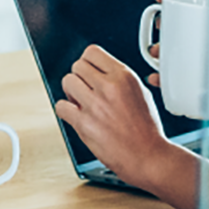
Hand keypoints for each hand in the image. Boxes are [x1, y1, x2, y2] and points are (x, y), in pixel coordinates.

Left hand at [56, 44, 184, 189]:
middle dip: (79, 78)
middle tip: (85, 90)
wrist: (148, 156)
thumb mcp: (140, 93)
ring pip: (67, 82)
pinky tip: (75, 116)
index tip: (89, 72)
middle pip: (77, 65)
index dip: (88, 62)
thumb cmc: (147, 129)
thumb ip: (118, 80)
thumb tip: (99, 72)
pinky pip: (61, 107)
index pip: (92, 52)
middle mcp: (109, 87)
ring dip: (71, 93)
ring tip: (80, 103)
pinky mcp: (84, 124)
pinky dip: (65, 111)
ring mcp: (95, 105)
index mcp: (124, 76)